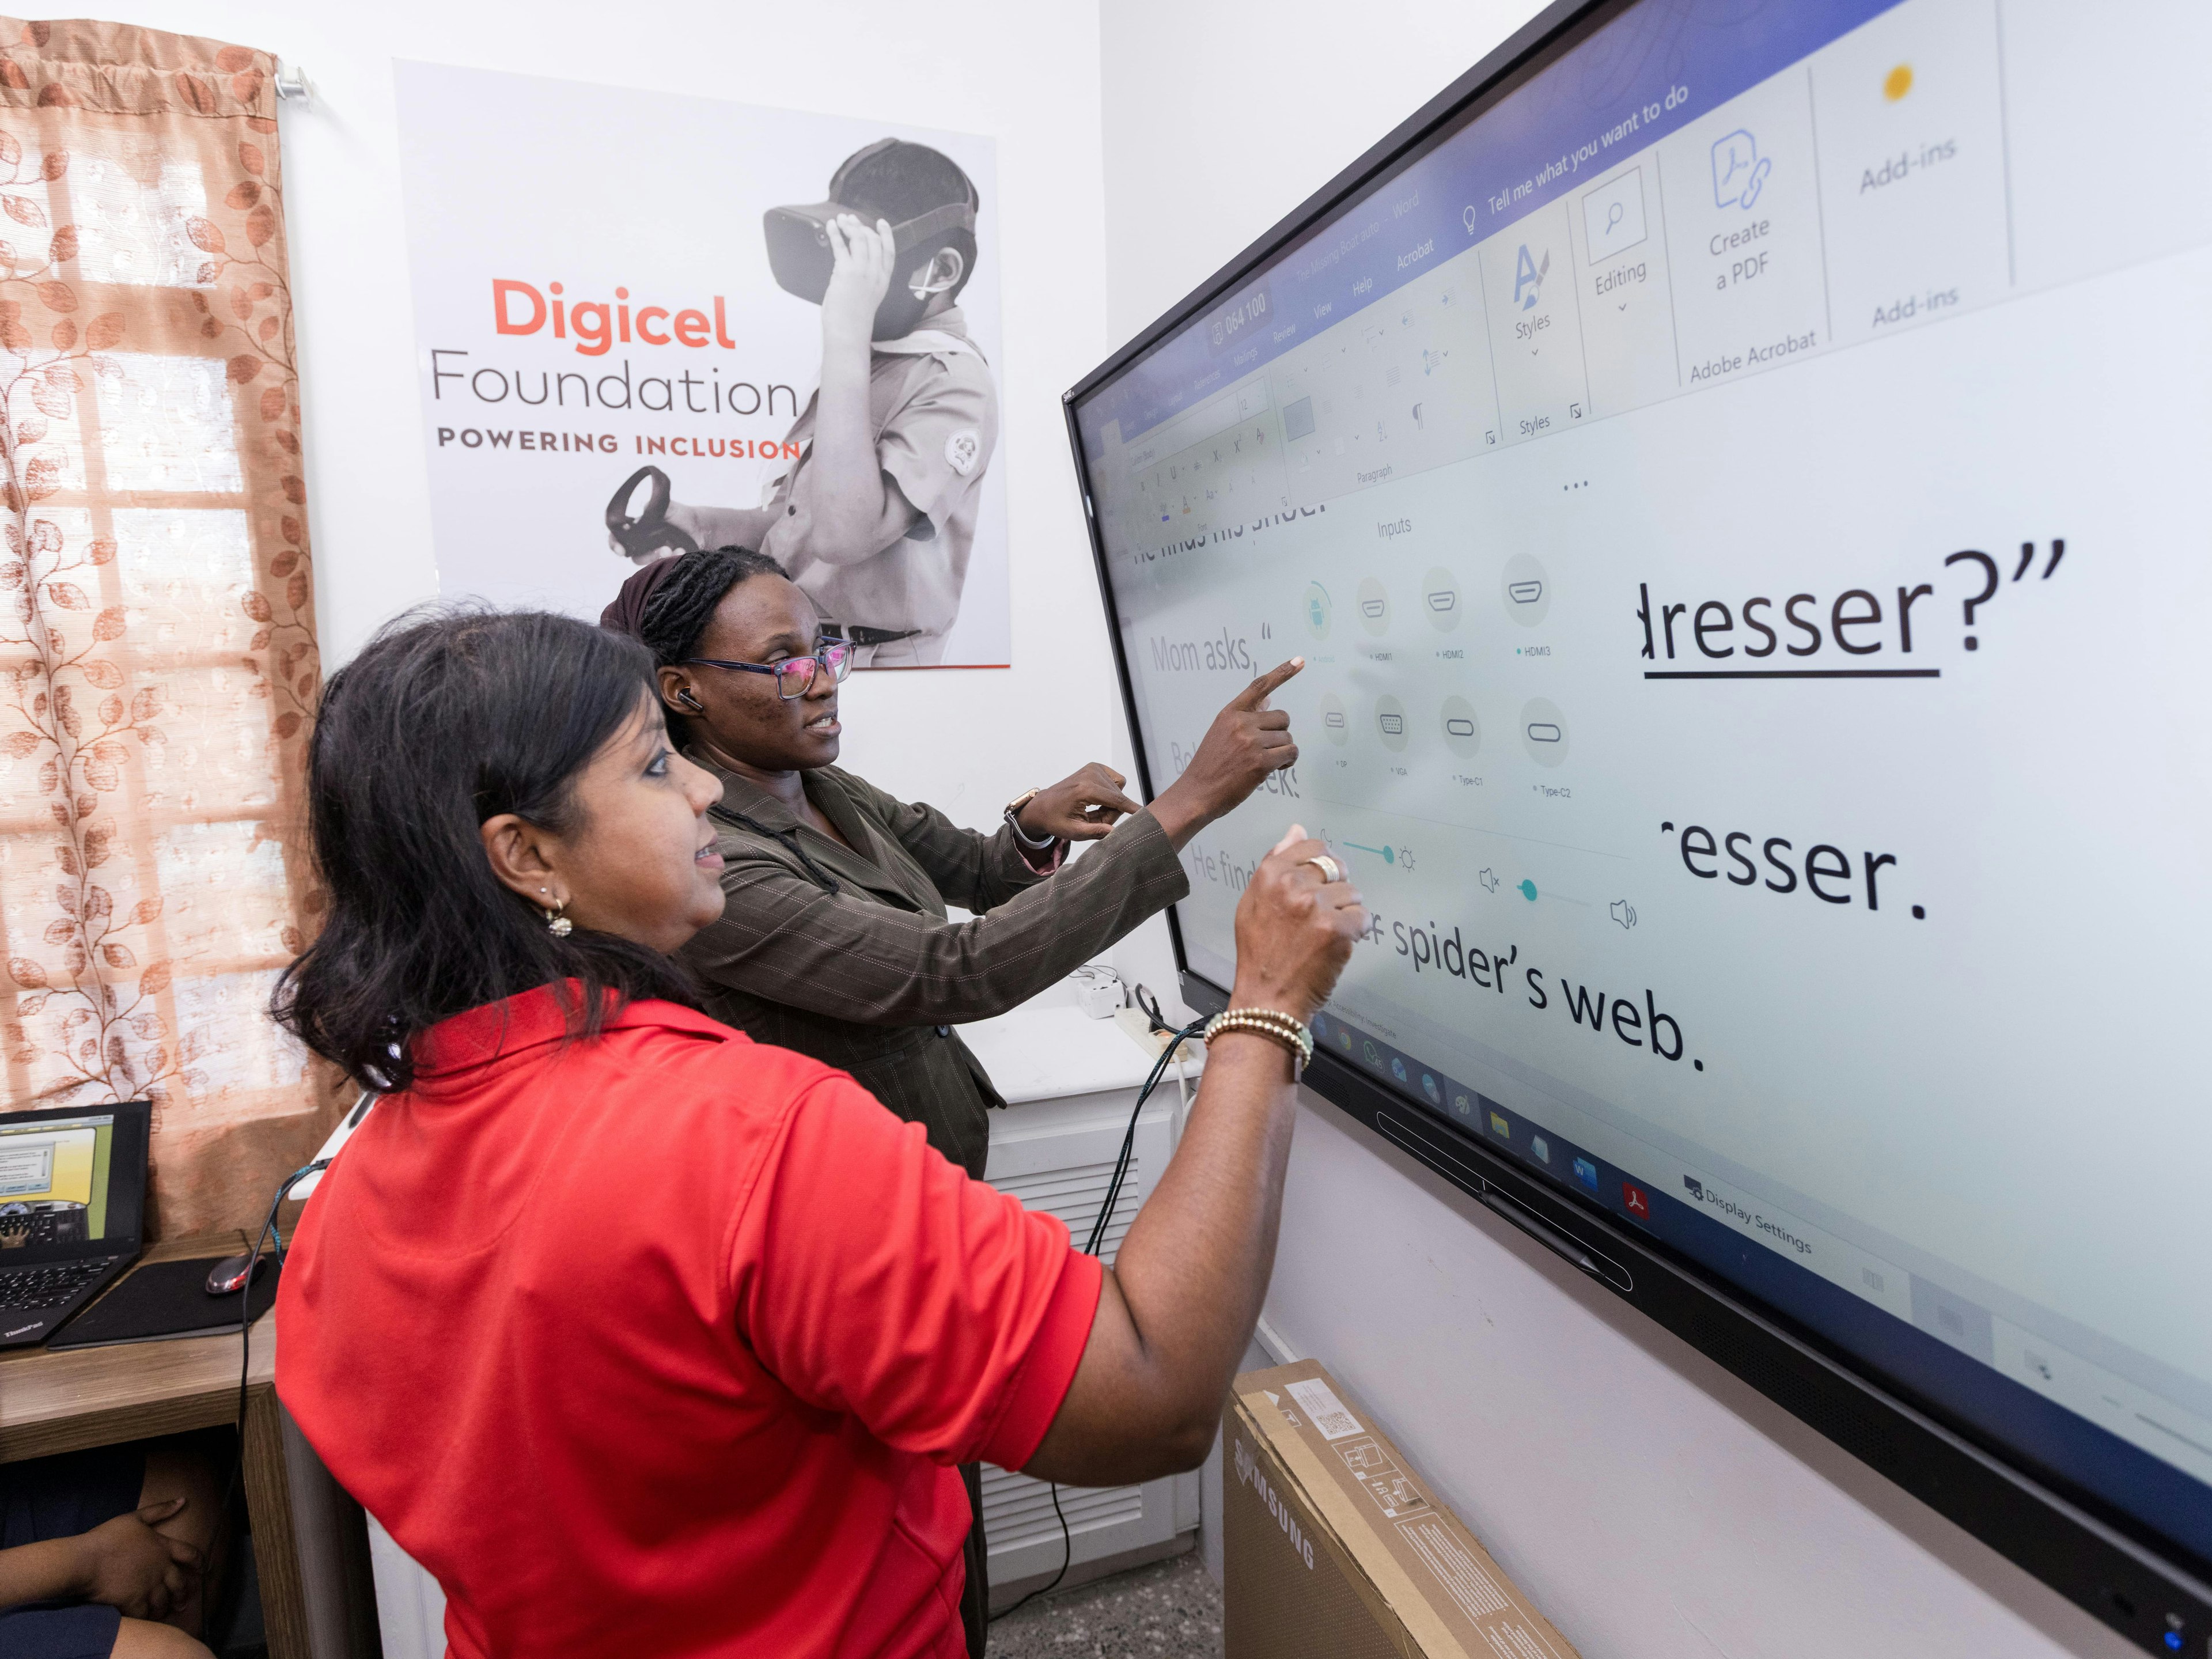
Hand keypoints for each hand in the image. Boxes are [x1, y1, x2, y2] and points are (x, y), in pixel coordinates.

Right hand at [69, 1498, 202, 1620]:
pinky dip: (147, 1617)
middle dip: (183, 1593)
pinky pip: (145, 1614)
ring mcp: (149, 1586)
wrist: (86, 1560)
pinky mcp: (134, 1602)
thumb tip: (183, 1500)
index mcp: (163, 1547)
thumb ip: (160, 1510)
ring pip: (164, 1601)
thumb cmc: (108, 1537)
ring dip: (165, 1607)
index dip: (199, 1561)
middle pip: (180, 1583)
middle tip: (183, 1601)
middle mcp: (161, 1568)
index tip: (204, 1569)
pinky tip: (146, 1619)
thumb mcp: (135, 1518)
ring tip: (165, 1611)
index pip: (190, 1554)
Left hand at [821, 213, 896, 345]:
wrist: (848, 331)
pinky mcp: (846, 271)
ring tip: (841, 220)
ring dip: (849, 226)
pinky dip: (835, 233)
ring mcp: (862, 271)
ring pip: (859, 239)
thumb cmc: (854, 319)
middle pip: (873, 240)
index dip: (886, 234)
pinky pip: (841, 246)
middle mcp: (875, 273)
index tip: (881, 223)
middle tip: (851, 220)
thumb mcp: (867, 297)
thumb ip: (864, 279)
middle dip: (861, 226)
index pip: (889, 251)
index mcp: (883, 280)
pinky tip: (832, 226)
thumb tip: (850, 264)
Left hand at [1017, 764, 1141, 842]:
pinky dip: (1110, 792)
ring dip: (1111, 802)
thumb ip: (1096, 831)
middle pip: (1119, 796)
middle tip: (1095, 820)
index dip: (1132, 809)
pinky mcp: (1094, 767)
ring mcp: (1093, 768)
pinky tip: (1097, 799)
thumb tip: (1115, 832)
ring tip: (1094, 810)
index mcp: (1085, 789)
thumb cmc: (1056, 820)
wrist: (1042, 806)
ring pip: (1119, 789)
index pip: (1116, 800)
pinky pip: (1116, 781)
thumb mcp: (1074, 832)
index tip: (1146, 814)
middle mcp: (1090, 774)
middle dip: (1112, 811)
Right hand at [1149, 659, 1302, 849]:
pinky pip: (1290, 753)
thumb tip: (1268, 702)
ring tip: (1266, 762)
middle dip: (1280, 734)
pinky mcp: (1260, 762)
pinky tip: (1276, 769)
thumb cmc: (1210, 766)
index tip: (1300, 661)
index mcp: (1230, 713)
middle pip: (1282, 718)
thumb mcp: (1221, 733)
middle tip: (1267, 749)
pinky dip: (1287, 762)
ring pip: (1287, 738)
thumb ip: (1245, 717)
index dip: (1282, 672)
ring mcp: (1251, 742)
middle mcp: (1241, 723)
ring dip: (1283, 751)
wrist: (1197, 793)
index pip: (1259, 686)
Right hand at [1227, 826, 1363, 1024]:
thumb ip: (1276, 862)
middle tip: (1322, 915)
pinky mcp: (1337, 929)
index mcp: (1270, 874)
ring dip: (1346, 913)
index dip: (1323, 865)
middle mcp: (1292, 884)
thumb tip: (1297, 830)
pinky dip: (1356, 933)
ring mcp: (1316, 906)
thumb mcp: (1253, 902)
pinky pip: (1363, 918)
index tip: (1320, 884)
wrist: (1267, 998)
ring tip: (1326, 935)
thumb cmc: (1259, 954)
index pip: (1313, 847)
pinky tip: (1338, 946)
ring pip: (1352, 894)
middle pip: (1336, 867)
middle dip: (1336, 889)